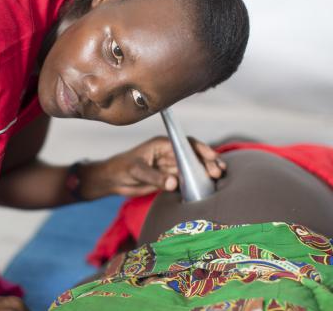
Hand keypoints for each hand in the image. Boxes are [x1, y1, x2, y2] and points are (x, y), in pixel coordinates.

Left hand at [86, 136, 225, 197]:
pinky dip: (197, 183)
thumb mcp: (137, 171)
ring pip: (193, 168)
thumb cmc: (122, 168)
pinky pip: (187, 180)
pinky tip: (208, 188)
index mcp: (163, 144)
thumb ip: (155, 177)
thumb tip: (175, 184)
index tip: (212, 156)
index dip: (201, 149)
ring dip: (205, 173)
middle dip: (207, 162)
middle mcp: (170, 154)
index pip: (186, 144)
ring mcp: (171, 166)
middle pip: (193, 156)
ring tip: (219, 180)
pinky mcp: (170, 179)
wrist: (113, 180)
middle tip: (218, 172)